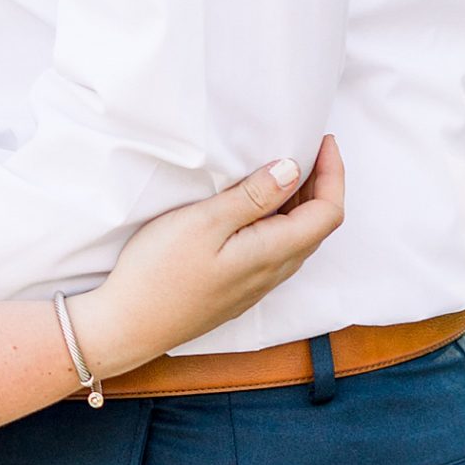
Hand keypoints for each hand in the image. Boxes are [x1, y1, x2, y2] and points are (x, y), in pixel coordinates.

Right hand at [74, 136, 344, 379]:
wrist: (130, 325)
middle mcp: (273, 272)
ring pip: (298, 238)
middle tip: (305, 145)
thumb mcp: (204, 222)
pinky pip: (277, 248)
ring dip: (301, 201)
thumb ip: (253, 197)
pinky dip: (281, 218)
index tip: (322, 139)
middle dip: (321, 182)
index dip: (334, 174)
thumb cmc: (160, 271)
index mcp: (273, 253)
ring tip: (283, 166)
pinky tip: (256, 204)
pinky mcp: (239, 287)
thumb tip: (294, 170)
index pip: (328, 213)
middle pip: (318, 225)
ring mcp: (256, 283)